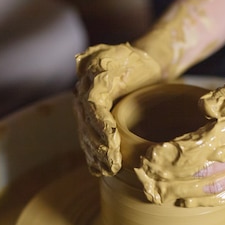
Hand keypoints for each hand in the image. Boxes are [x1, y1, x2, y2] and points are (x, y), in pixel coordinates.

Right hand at [74, 43, 161, 175]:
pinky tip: (101, 170)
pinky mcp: (94, 119)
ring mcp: (86, 108)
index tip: (112, 143)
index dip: (100, 126)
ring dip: (97, 155)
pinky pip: (89, 139)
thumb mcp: (127, 55)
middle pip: (87, 125)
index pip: (92, 106)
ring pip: (87, 135)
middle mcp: (84, 94)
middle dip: (99, 146)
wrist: (142, 65)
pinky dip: (94, 156)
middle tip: (113, 163)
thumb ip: (107, 61)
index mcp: (92, 79)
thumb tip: (82, 62)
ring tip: (109, 169)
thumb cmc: (138, 60)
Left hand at [136, 76, 224, 206]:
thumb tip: (201, 108)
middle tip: (146, 178)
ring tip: (158, 194)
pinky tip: (183, 201)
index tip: (149, 157)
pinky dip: (201, 201)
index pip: (195, 150)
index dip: (169, 156)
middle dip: (169, 179)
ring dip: (181, 194)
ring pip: (210, 191)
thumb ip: (218, 97)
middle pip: (198, 176)